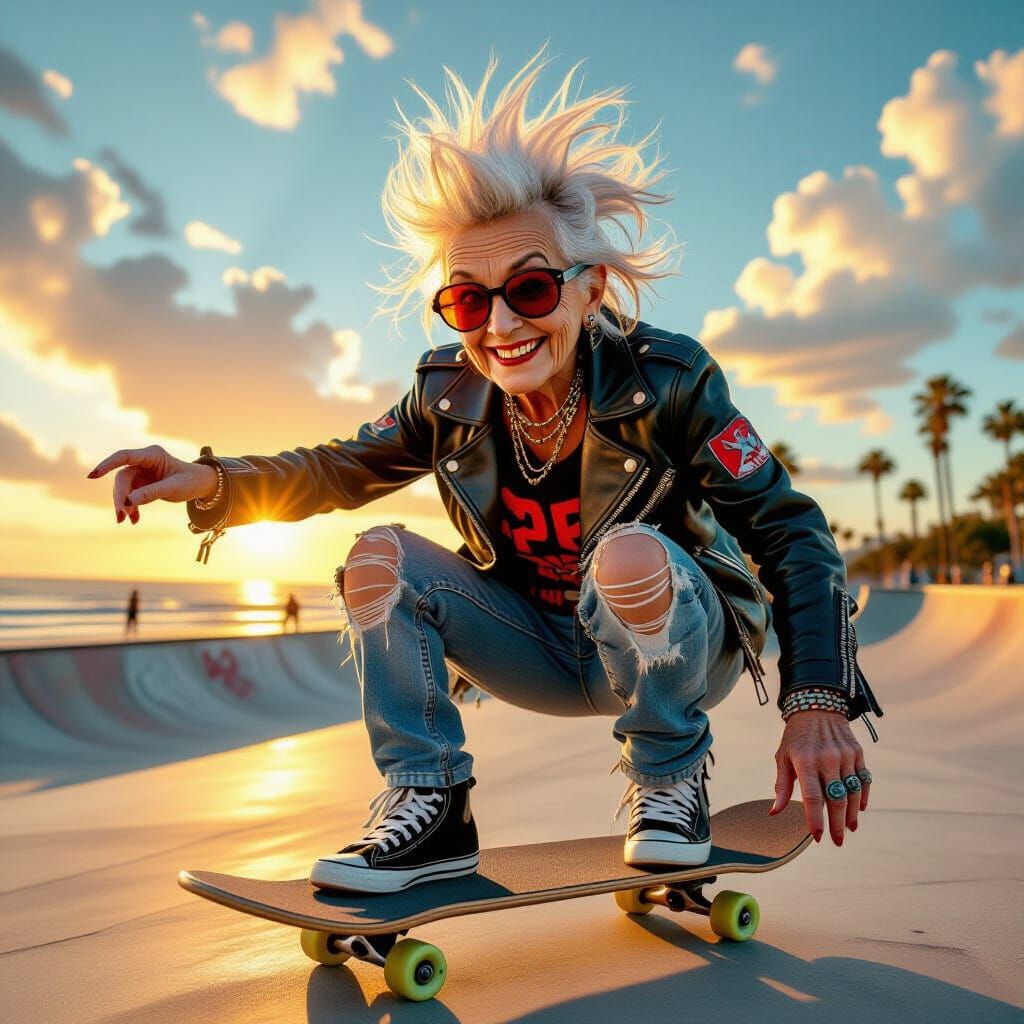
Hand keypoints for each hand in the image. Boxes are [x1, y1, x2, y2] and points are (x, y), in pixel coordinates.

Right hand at [86, 445, 217, 525]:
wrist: (200, 484)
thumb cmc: (190, 481)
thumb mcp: (173, 488)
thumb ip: (152, 493)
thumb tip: (129, 501)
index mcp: (152, 455)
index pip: (124, 457)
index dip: (107, 465)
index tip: (93, 476)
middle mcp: (144, 462)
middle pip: (122, 477)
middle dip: (120, 496)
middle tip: (122, 515)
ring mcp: (141, 473)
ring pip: (124, 488)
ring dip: (124, 504)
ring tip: (127, 520)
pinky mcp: (142, 484)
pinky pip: (131, 495)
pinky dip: (131, 507)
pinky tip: (134, 520)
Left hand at [768, 709, 869, 845]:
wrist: (816, 706)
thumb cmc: (795, 737)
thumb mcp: (783, 757)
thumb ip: (782, 786)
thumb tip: (775, 813)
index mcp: (805, 762)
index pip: (813, 798)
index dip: (816, 820)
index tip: (818, 837)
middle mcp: (827, 759)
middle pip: (836, 800)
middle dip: (837, 825)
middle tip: (836, 841)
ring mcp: (845, 756)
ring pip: (852, 793)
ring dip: (852, 815)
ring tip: (849, 829)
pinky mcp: (857, 753)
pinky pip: (863, 780)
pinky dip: (862, 797)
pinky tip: (858, 810)